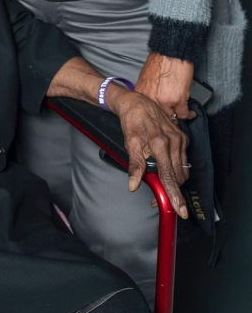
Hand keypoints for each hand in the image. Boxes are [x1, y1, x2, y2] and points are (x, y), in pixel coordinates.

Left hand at [106, 83, 188, 217]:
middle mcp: (174, 142)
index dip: (174, 195)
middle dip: (171, 190)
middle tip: (156, 198)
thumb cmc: (132, 122)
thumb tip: (133, 185)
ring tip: (159, 185)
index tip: (180, 209)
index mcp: (160, 144)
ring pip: (182, 170)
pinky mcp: (182, 138)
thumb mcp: (130, 143)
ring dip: (174, 181)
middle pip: (178, 176)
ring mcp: (180, 139)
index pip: (169, 176)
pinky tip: (165, 170)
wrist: (137, 103)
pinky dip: (176, 169)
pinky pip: (183, 160)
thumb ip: (135, 166)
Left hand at [134, 52, 194, 119]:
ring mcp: (165, 102)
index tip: (160, 117)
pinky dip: (189, 114)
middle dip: (167, 118)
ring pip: (173, 117)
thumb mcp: (146, 79)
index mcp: (142, 95)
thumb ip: (147, 92)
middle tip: (173, 118)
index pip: (147, 112)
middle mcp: (151, 100)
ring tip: (182, 115)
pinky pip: (184, 113)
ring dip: (178, 116)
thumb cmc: (159, 62)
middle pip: (159, 117)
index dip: (155, 115)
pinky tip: (191, 113)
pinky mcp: (178, 100)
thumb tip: (152, 102)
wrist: (170, 52)